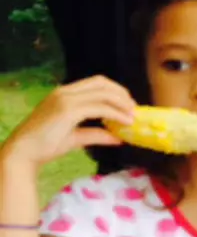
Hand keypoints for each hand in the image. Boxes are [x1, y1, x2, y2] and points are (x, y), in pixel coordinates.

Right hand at [0, 75, 134, 170]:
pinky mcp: (68, 110)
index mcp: (64, 94)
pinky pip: (100, 108)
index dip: (116, 91)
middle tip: (134, 109)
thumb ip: (97, 134)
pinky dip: (116, 114)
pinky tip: (124, 123)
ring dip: (122, 104)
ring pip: (103, 94)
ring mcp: (66, 99)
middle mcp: (65, 92)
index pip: (96, 83)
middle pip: (102, 83)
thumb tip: (119, 138)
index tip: (128, 104)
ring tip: (133, 116)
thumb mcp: (76, 137)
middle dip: (122, 94)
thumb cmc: (45, 146)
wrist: (23, 153)